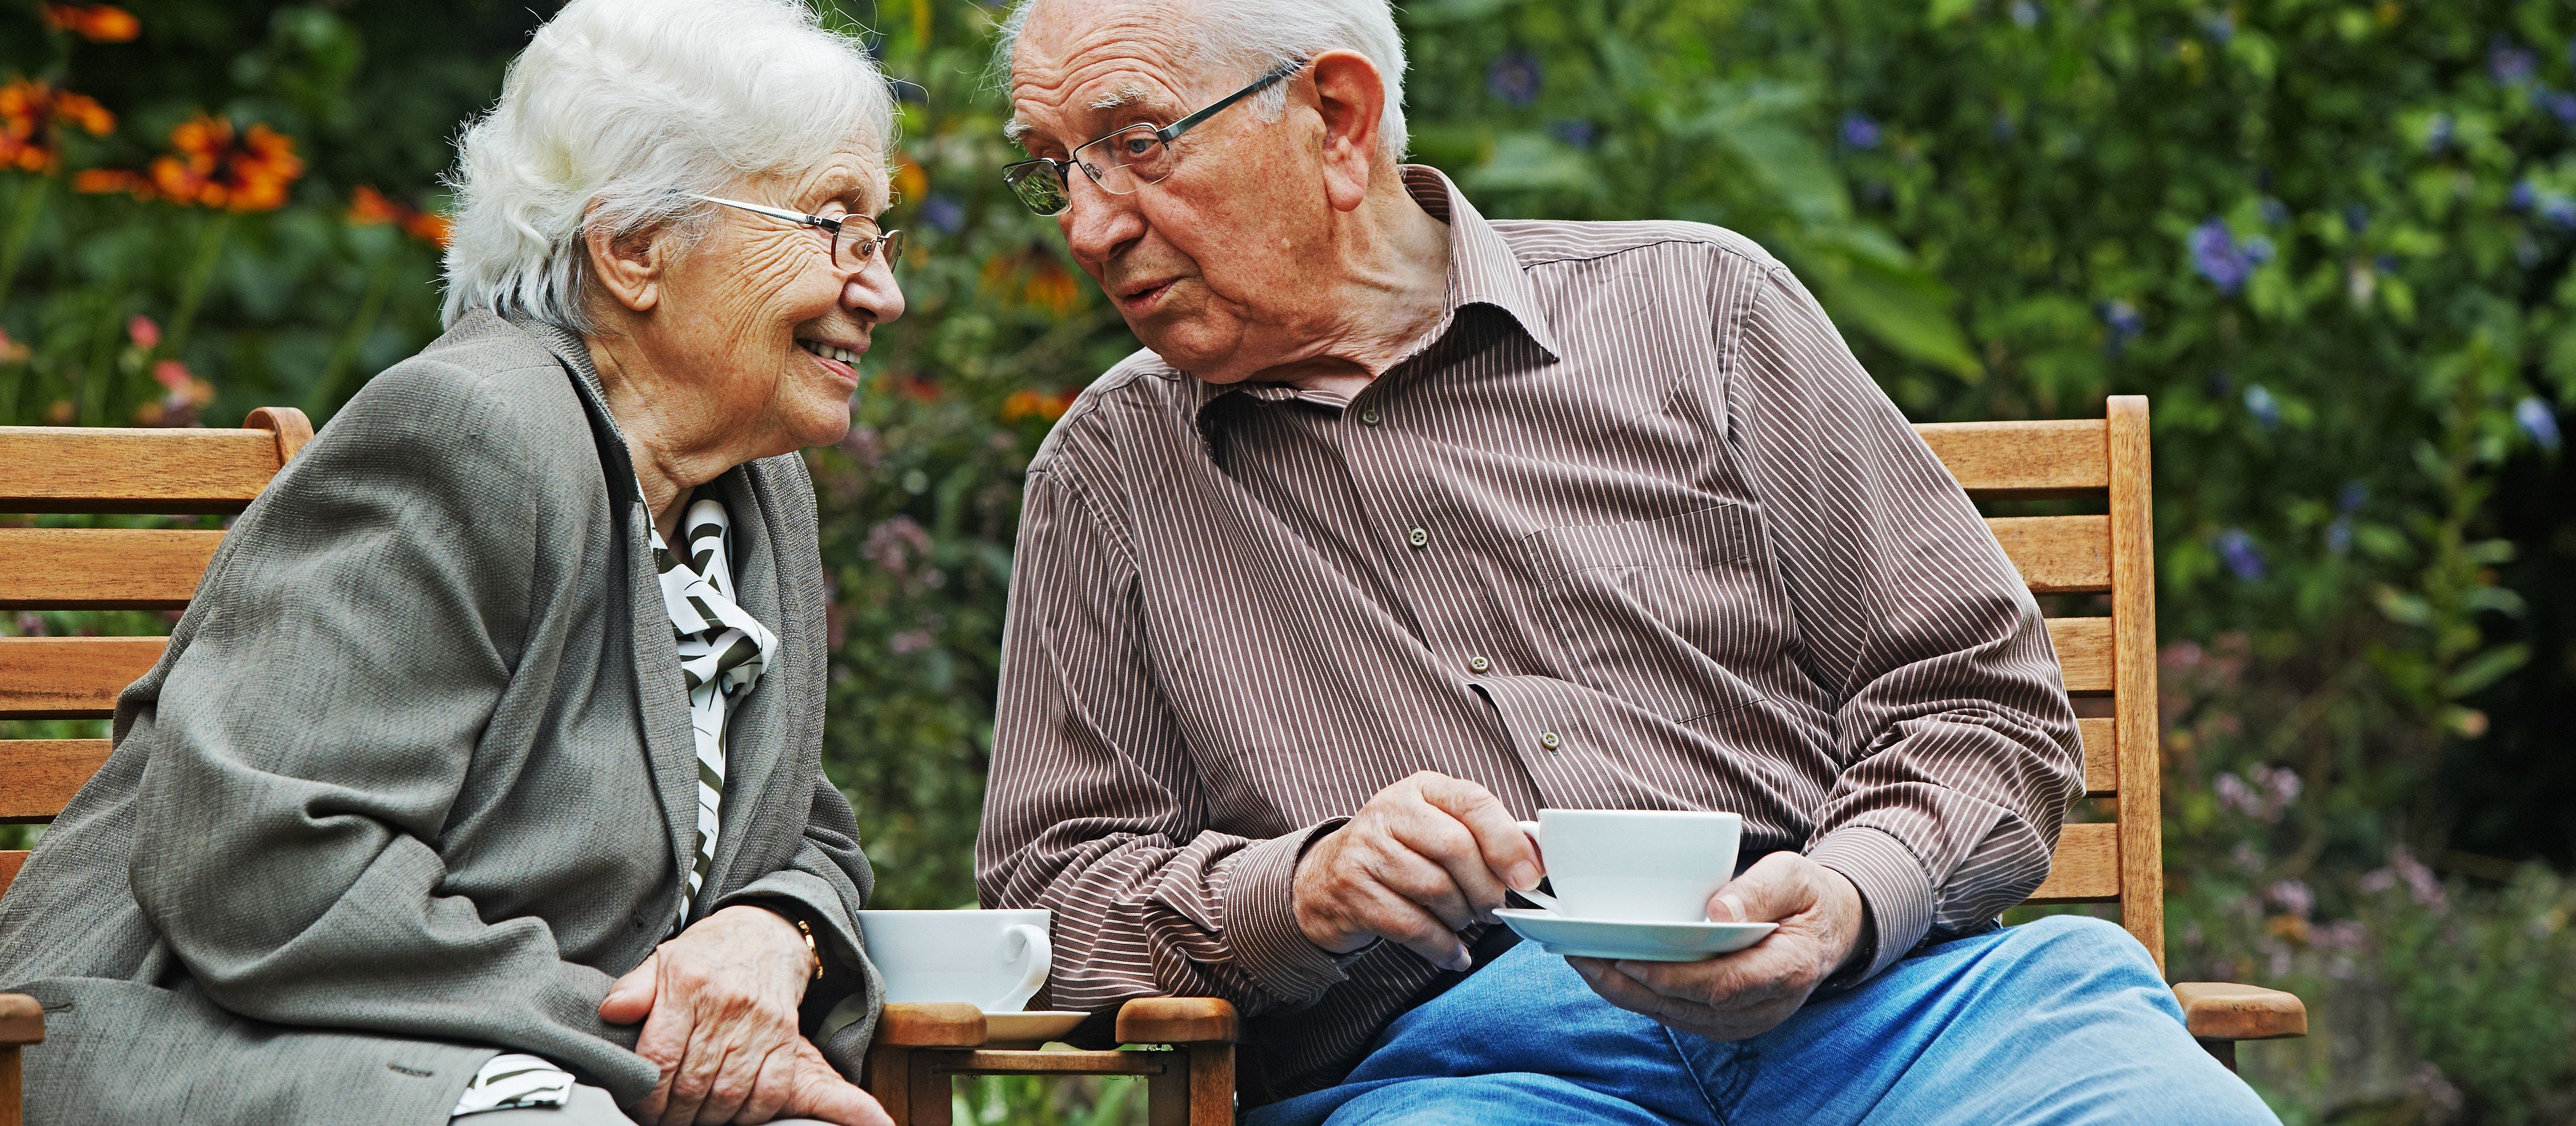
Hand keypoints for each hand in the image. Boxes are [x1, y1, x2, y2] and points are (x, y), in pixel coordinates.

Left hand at [599, 905, 889, 1125]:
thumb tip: (610, 1013)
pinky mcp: (786, 1037)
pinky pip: (770, 1091)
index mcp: (687, 984)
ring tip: (693, 1119)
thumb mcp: (662, 962)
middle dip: (672, 1115)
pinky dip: (750, 1112)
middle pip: (693, 1085)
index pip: (658, 1060)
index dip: (645, 1096)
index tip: (640, 1108)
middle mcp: (726, 1004)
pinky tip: (733, 1111)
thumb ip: (633, 990)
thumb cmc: (707, 955)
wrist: (767, 932)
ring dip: (709, 1118)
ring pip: (730, 1095)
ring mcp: (761, 1023)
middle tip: (663, 1122)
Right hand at [1292, 771, 1540, 970]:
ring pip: (1435, 889)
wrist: (1324, 879)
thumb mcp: (1437, 829)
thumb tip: (1534, 865)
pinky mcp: (1352, 890)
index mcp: (1421, 789)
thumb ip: (1482, 838)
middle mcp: (1389, 810)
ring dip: (1461, 918)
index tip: (1529, 877)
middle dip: (1485, 889)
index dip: (1508, 842)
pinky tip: (1453, 953)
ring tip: (1464, 923)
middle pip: (1456, 848)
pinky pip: (1411, 926)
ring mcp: (1366, 849)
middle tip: (1492, 909)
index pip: (1474, 803)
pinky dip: (1442, 947)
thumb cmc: (1398, 855)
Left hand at [1566, 852, 1864, 1040]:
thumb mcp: (1793, 875)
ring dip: (1628, 993)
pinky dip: (1642, 997)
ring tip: (1584, 962)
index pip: (1722, 984)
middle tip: (1584, 956)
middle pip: (1690, 1005)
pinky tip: (1610, 974)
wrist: (1829, 928)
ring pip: (1677, 1016)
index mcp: (1789, 968)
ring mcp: (1747, 1018)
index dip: (1672, 976)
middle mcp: (1767, 1004)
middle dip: (1632, 984)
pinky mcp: (1730, 1020)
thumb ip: (1758, 891)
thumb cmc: (1806, 896)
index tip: (1627, 957)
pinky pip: (1679, 1015)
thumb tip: (1717, 912)